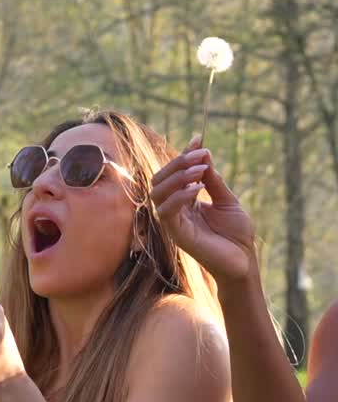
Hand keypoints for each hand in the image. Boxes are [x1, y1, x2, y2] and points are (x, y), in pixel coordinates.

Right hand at [151, 137, 256, 286]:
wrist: (244, 261)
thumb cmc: (237, 235)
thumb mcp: (227, 200)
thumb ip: (213, 180)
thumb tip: (204, 154)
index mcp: (185, 202)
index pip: (174, 173)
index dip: (184, 155)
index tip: (199, 140)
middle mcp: (176, 211)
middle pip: (160, 180)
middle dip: (178, 163)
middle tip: (201, 156)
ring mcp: (174, 223)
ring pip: (157, 193)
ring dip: (177, 177)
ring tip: (200, 172)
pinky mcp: (177, 235)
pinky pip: (166, 212)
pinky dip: (179, 196)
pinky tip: (198, 189)